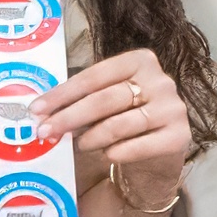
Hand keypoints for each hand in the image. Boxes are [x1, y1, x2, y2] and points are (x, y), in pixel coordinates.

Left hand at [41, 47, 191, 208]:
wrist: (159, 154)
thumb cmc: (127, 120)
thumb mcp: (107, 103)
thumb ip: (83, 101)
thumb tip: (43, 112)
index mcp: (140, 61)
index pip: (93, 76)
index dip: (62, 94)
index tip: (37, 109)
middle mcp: (160, 81)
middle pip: (104, 99)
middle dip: (69, 117)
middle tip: (45, 131)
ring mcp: (172, 108)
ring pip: (119, 124)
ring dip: (91, 137)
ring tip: (76, 145)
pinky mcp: (180, 136)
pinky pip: (139, 146)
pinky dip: (117, 152)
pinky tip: (106, 155)